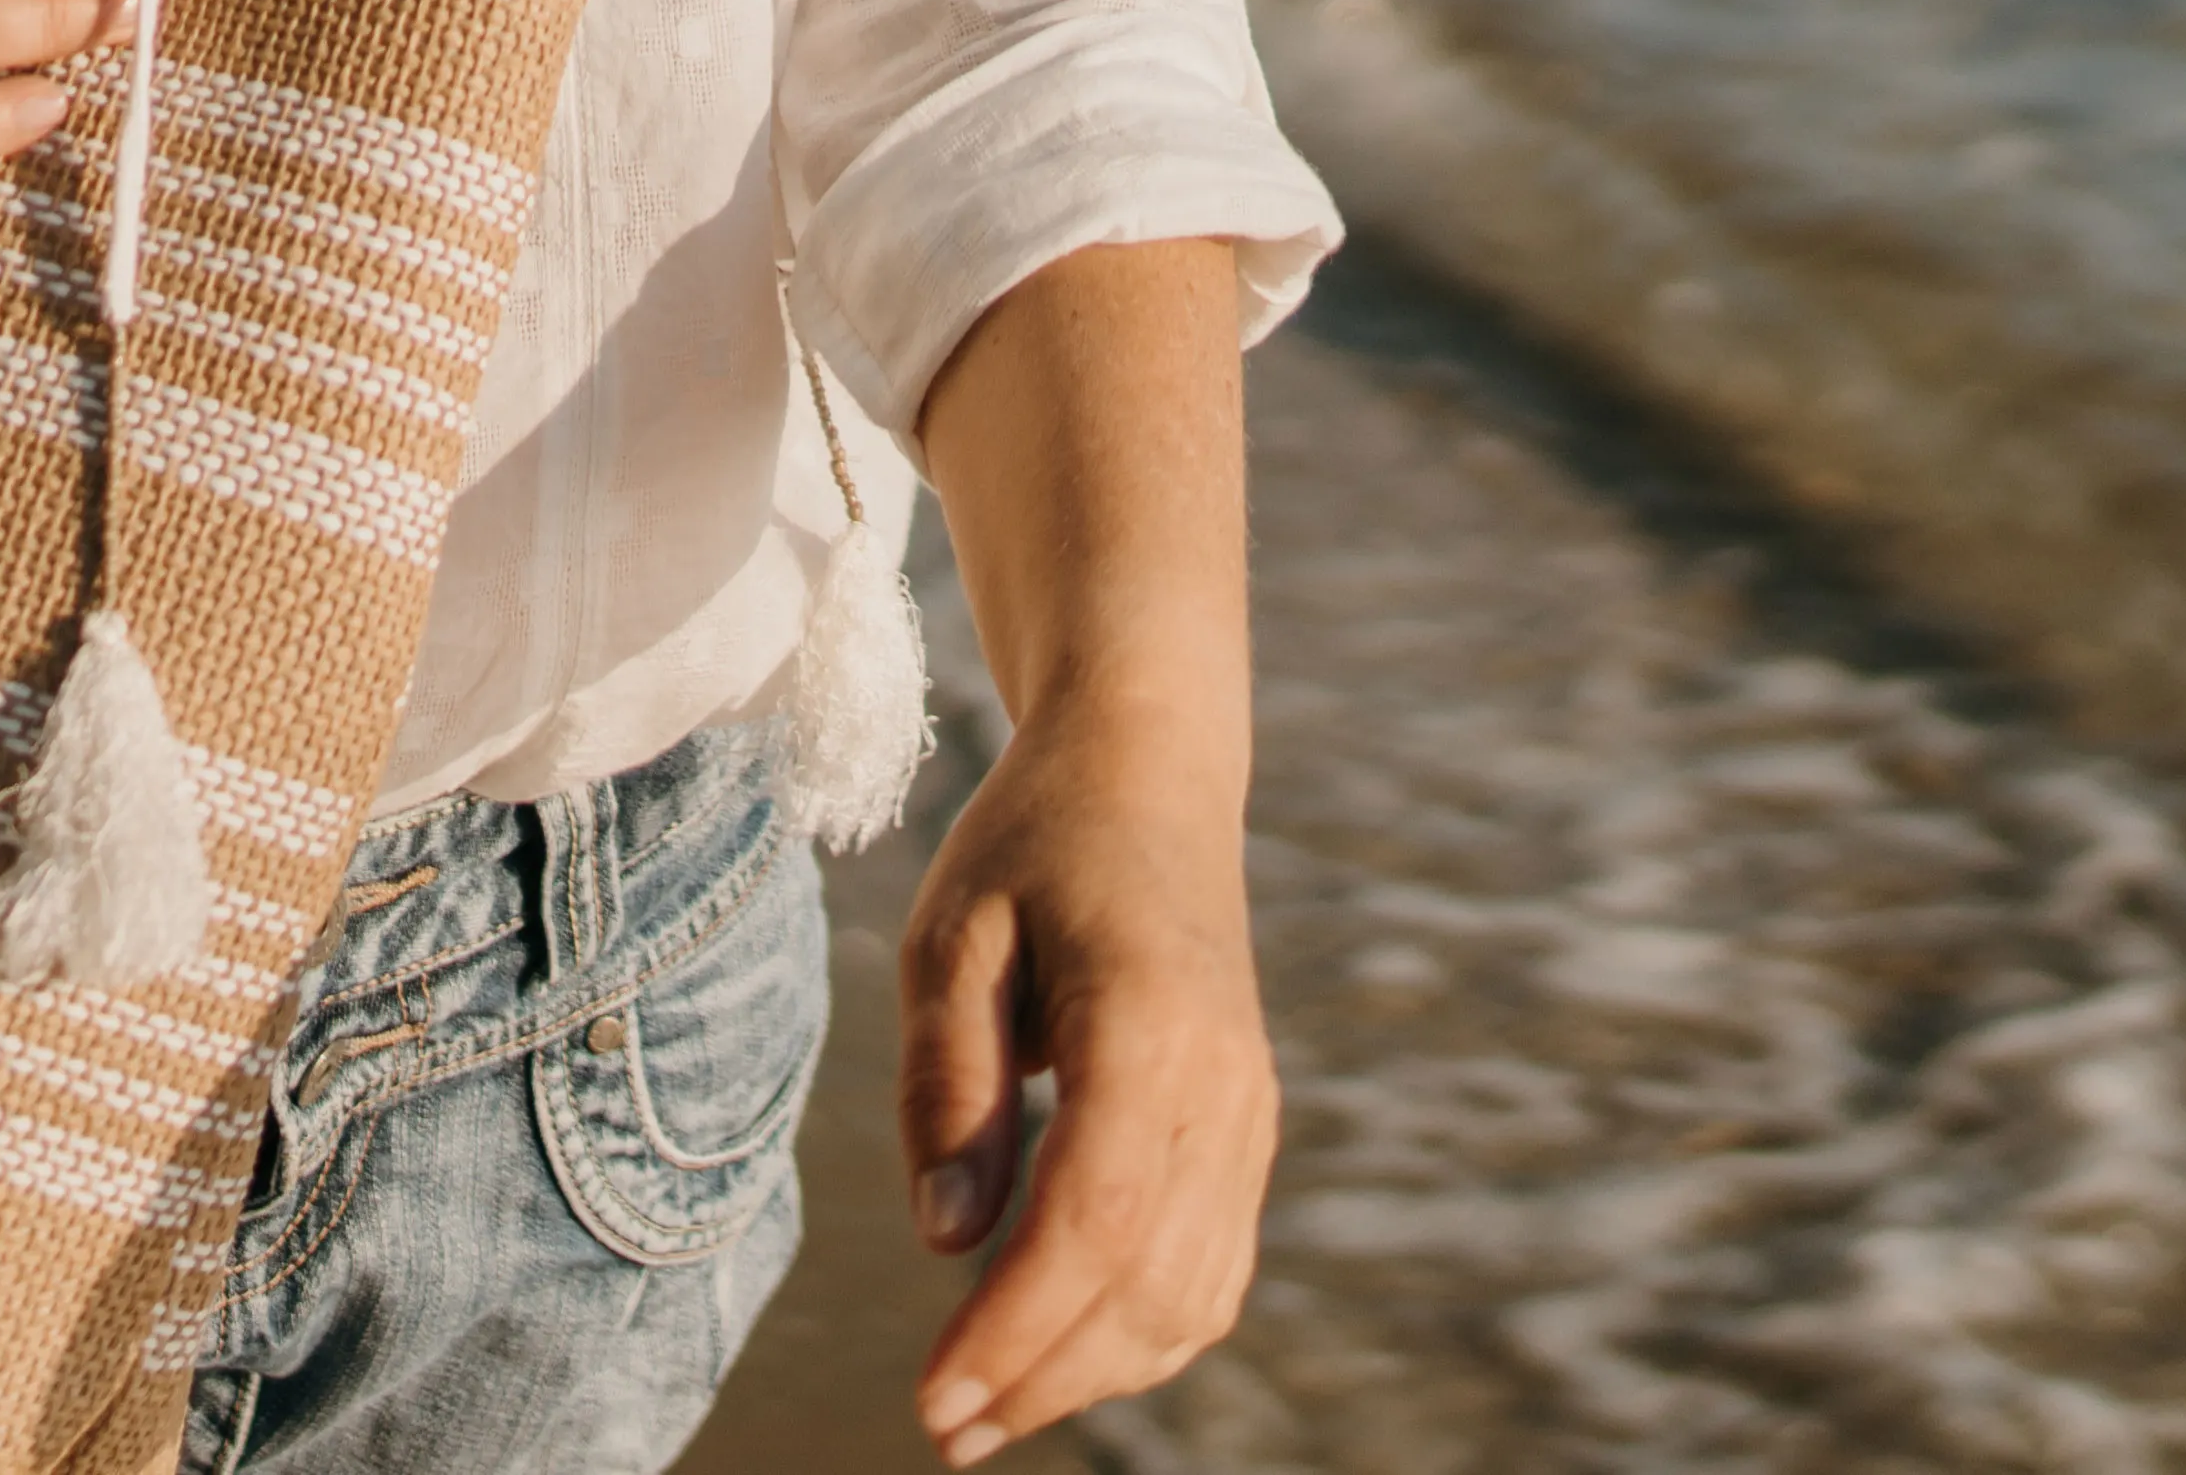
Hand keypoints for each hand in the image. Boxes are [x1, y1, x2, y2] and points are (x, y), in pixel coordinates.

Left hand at [893, 698, 1273, 1458]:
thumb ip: (946, 1082)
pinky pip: (1214, 1270)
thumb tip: (947, 1241)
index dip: (1016, 1326)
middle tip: (943, 1431)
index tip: (935, 1395)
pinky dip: (1144, 1336)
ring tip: (987, 1411)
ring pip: (1192, 1296)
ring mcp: (1250, 1113)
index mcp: (1149, 1022)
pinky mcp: (1247, 1132)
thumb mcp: (951, 936)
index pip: (1093, 1220)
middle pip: (1147, 1282)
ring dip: (1092, 1373)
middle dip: (1043, 1376)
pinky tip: (1060, 1357)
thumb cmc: (1029, 846)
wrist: (1149, 776)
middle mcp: (1223, 1083)